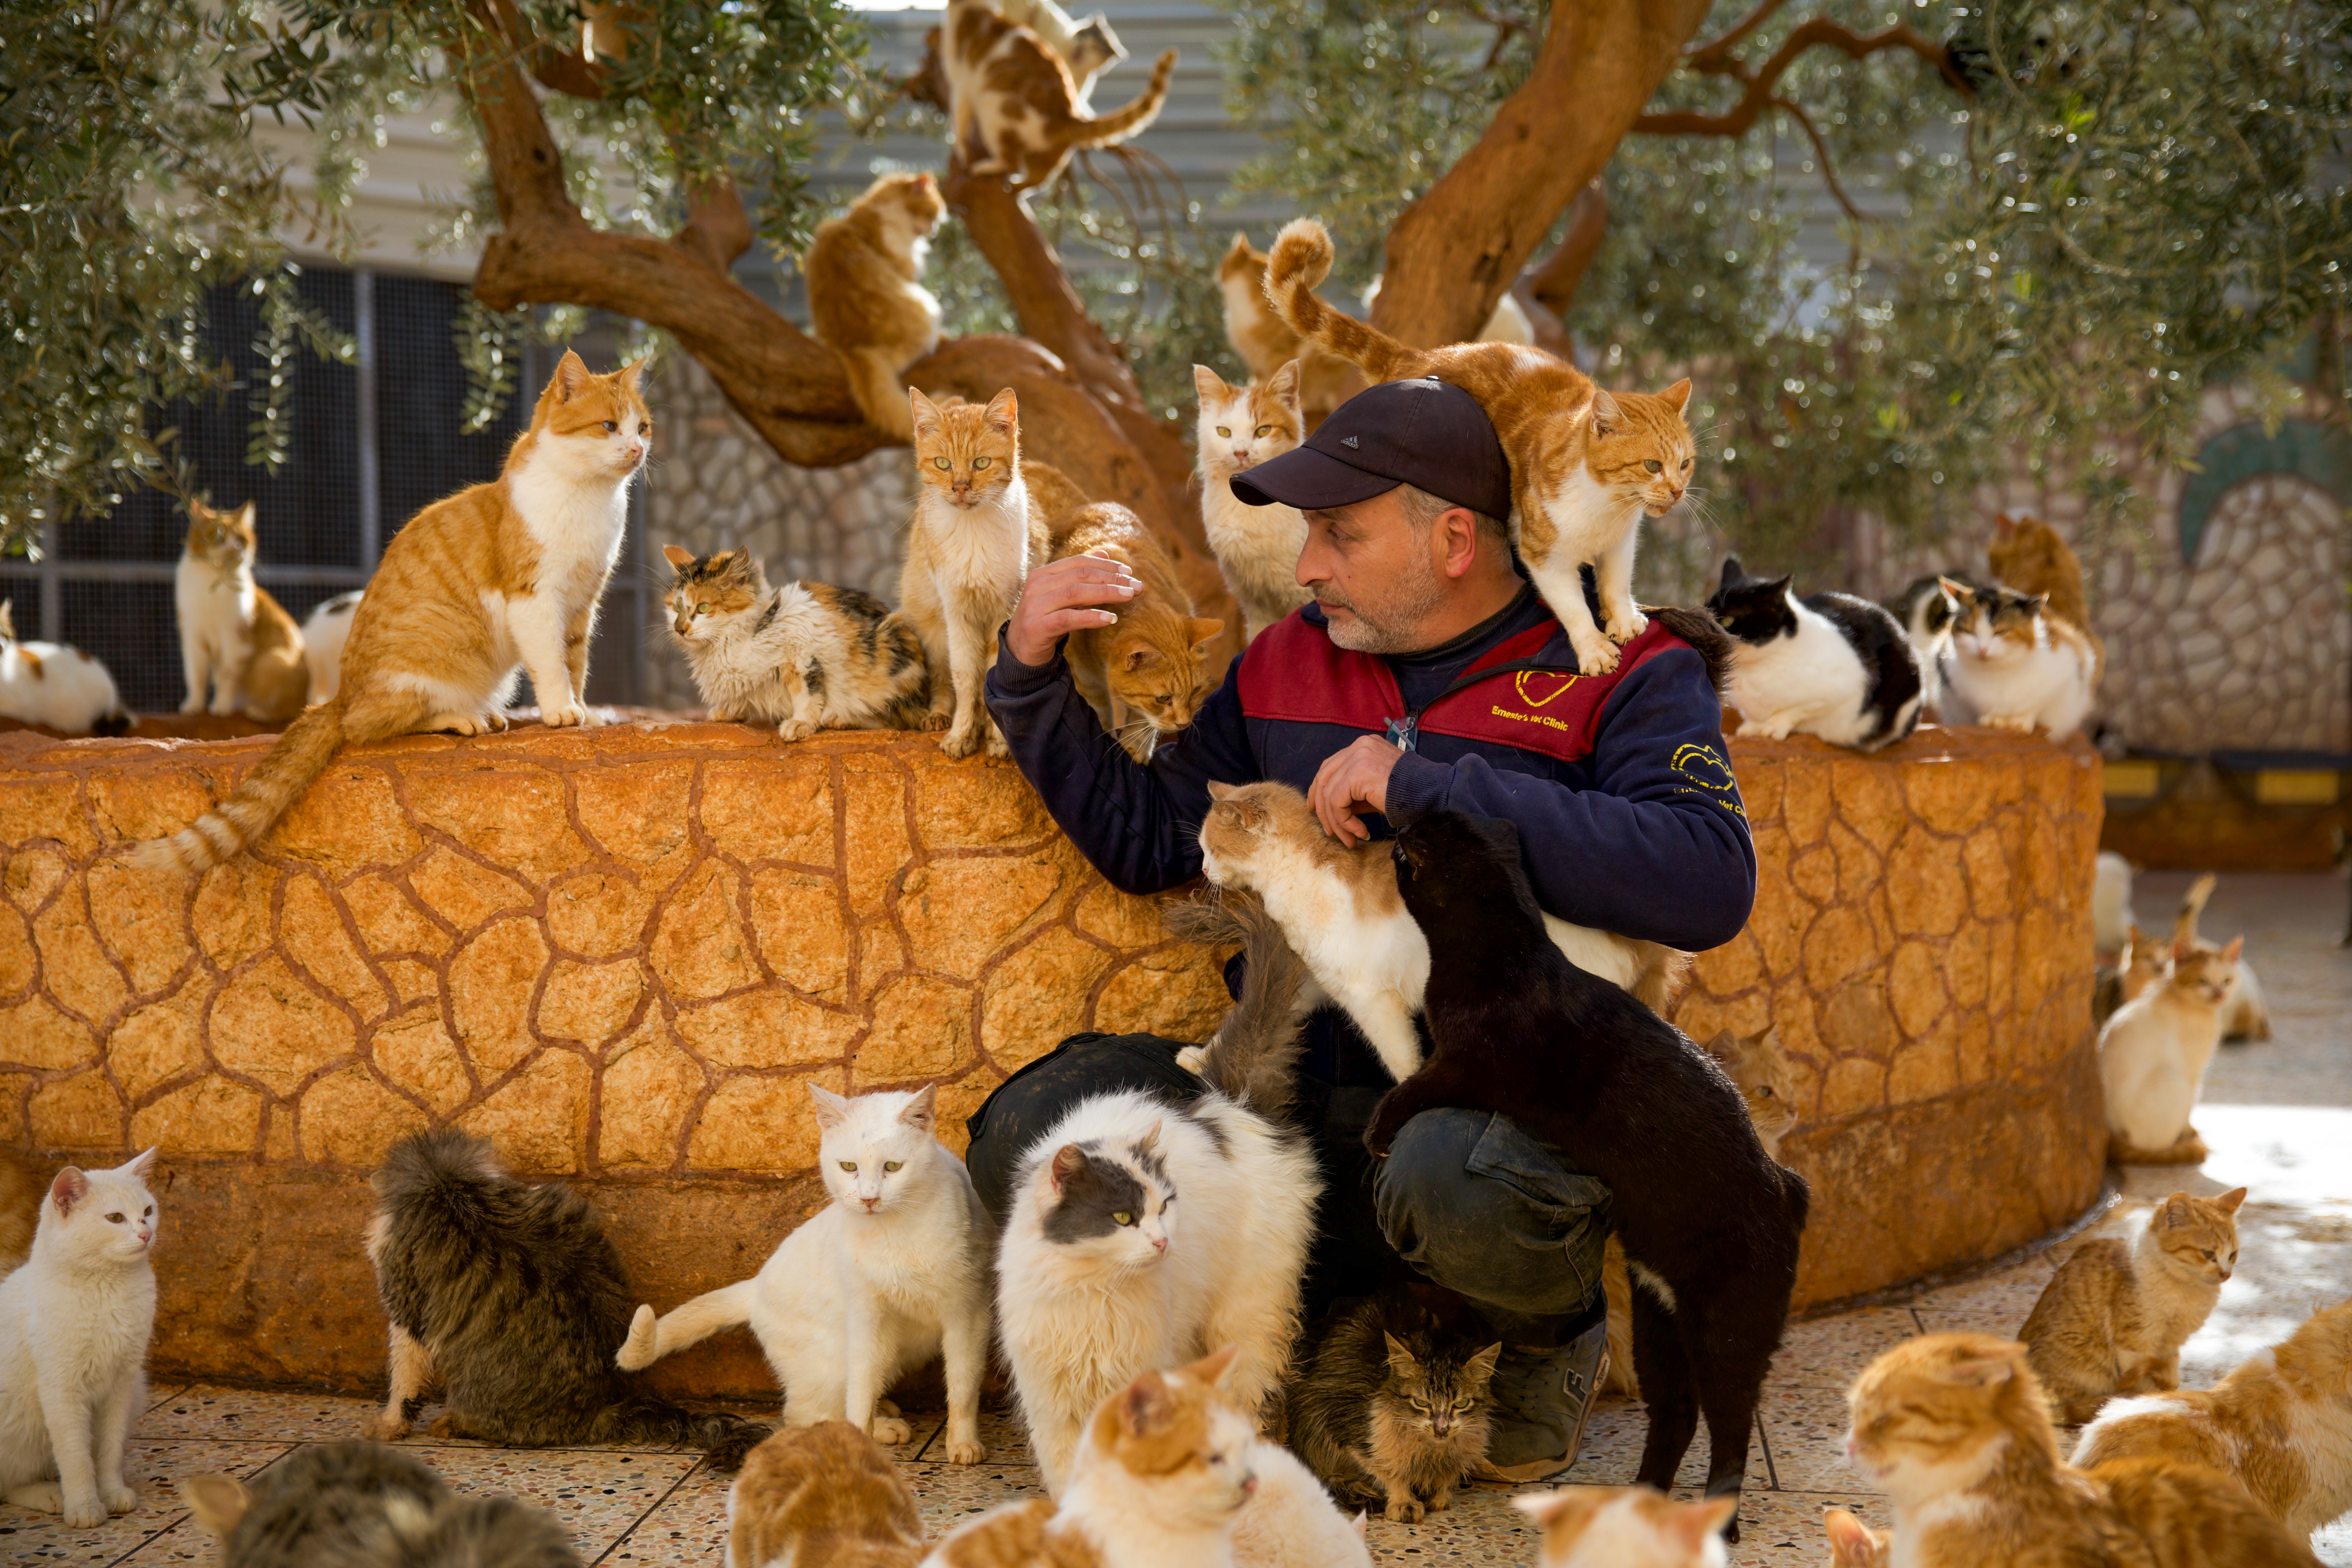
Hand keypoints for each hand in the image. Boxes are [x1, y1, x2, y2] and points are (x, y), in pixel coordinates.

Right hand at [1006, 554, 1140, 667]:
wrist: (1021, 650)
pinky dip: (1090, 617)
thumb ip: (1081, 576)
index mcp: (1044, 574)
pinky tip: (1110, 618)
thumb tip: (1104, 554)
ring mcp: (1035, 605)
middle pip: (1081, 575)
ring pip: (1076, 593)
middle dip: (1112, 579)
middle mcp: (1037, 585)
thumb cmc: (1046, 620)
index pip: (1079, 562)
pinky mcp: (1037, 627)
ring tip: (1129, 596)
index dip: (1106, 565)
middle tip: (1137, 586)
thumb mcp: (1063, 595)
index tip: (1129, 572)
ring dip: (1106, 593)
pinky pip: (1068, 618)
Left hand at [1310, 734, 1403, 846]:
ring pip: (1329, 793)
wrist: (1430, 794)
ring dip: (1336, 822)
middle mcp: (1359, 747)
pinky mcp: (1357, 772)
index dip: (1320, 789)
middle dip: (1322, 807)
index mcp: (1364, 746)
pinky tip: (1360, 832)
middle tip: (1328, 830)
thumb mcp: (1374, 790)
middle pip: (1325, 777)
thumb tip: (1331, 810)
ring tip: (1348, 839)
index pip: (1330, 766)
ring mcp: (1357, 757)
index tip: (1316, 809)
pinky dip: (1345, 822)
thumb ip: (1353, 793)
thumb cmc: (1409, 794)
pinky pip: (1338, 802)